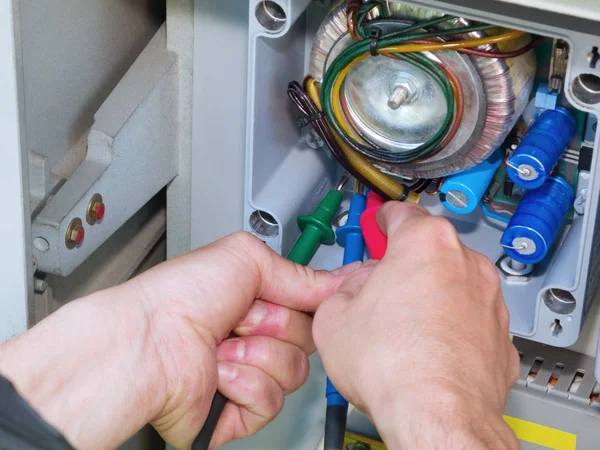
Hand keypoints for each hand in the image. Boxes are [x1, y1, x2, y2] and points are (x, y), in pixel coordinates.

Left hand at [0, 233, 345, 449]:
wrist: (146, 345)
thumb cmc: (178, 298)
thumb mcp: (245, 258)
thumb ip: (297, 271)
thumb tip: (337, 280)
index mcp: (254, 301)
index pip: (308, 307)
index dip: (311, 305)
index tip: (311, 299)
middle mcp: (252, 336)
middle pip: (306, 340)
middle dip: (276, 325)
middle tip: (241, 318)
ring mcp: (246, 374)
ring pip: (294, 373)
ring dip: (258, 355)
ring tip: (223, 347)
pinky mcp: (238, 411)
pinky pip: (272, 402)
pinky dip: (246, 384)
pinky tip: (219, 374)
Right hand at [313, 202, 519, 449]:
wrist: (438, 415)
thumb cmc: (396, 367)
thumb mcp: (335, 315)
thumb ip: (342, 287)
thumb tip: (351, 290)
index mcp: (426, 244)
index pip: (402, 213)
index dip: (383, 218)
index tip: (380, 223)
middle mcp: (465, 264)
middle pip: (428, 251)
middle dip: (403, 265)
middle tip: (379, 289)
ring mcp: (488, 300)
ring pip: (452, 284)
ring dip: (429, 297)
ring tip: (401, 329)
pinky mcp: (501, 335)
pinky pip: (470, 319)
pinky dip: (451, 327)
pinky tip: (427, 349)